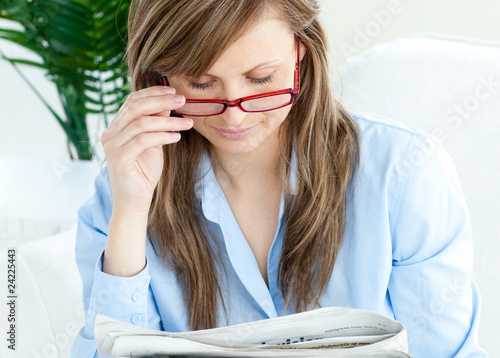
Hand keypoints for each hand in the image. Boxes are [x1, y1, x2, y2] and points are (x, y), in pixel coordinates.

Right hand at [101, 86, 192, 215]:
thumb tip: (168, 103)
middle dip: (161, 101)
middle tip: (182, 100)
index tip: (174, 91)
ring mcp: (112, 146)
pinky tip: (177, 137)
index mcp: (116, 127)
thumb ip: (157, 123)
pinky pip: (143, 140)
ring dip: (168, 121)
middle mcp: (110, 133)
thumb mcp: (154, 143)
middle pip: (135, 107)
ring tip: (187, 123)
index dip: (153, 93)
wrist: (135, 201)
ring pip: (141, 123)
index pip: (132, 101)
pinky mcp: (118, 159)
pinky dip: (162, 136)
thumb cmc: (144, 172)